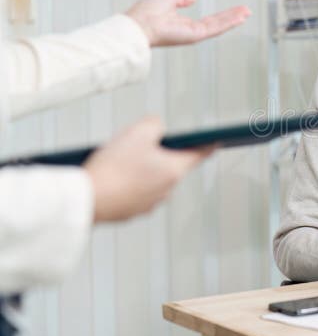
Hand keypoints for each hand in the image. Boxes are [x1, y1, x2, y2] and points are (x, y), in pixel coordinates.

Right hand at [84, 116, 213, 222]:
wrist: (85, 200)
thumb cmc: (114, 167)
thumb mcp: (138, 132)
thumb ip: (155, 124)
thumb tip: (158, 129)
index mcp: (174, 171)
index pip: (199, 154)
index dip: (206, 144)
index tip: (214, 140)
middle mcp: (166, 191)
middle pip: (171, 166)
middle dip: (160, 154)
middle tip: (142, 143)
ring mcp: (149, 204)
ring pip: (151, 180)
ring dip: (142, 169)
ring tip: (120, 160)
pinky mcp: (130, 212)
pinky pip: (134, 192)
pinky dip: (127, 183)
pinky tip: (112, 175)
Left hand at [125, 0, 249, 46]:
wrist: (138, 24)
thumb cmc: (145, 13)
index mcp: (183, 23)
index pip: (208, 19)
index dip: (222, 15)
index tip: (234, 10)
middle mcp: (190, 30)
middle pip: (217, 23)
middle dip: (232, 17)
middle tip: (246, 11)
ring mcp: (194, 34)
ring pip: (219, 26)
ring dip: (234, 19)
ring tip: (247, 12)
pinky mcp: (195, 35)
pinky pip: (215, 28)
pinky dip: (228, 22)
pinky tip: (239, 17)